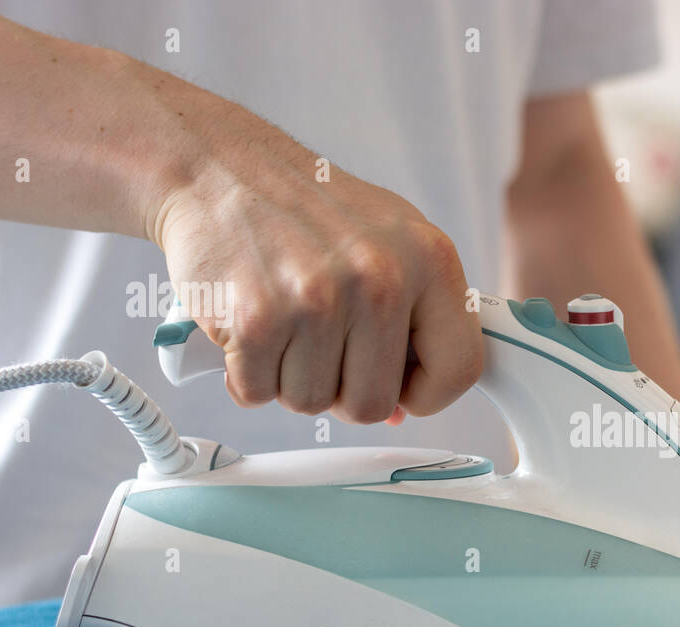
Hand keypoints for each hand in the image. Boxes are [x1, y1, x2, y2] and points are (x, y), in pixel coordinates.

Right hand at [151, 119, 481, 423]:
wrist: (219, 169)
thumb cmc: (307, 209)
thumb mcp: (390, 242)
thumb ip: (415, 317)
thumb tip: (405, 404)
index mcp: (430, 259)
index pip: (460, 368)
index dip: (428, 393)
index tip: (401, 387)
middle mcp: (380, 278)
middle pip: (374, 403)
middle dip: (342, 390)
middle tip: (320, 346)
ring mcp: (318, 299)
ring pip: (312, 403)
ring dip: (290, 378)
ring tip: (283, 322)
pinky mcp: (256, 318)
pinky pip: (257, 392)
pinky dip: (246, 373)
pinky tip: (250, 326)